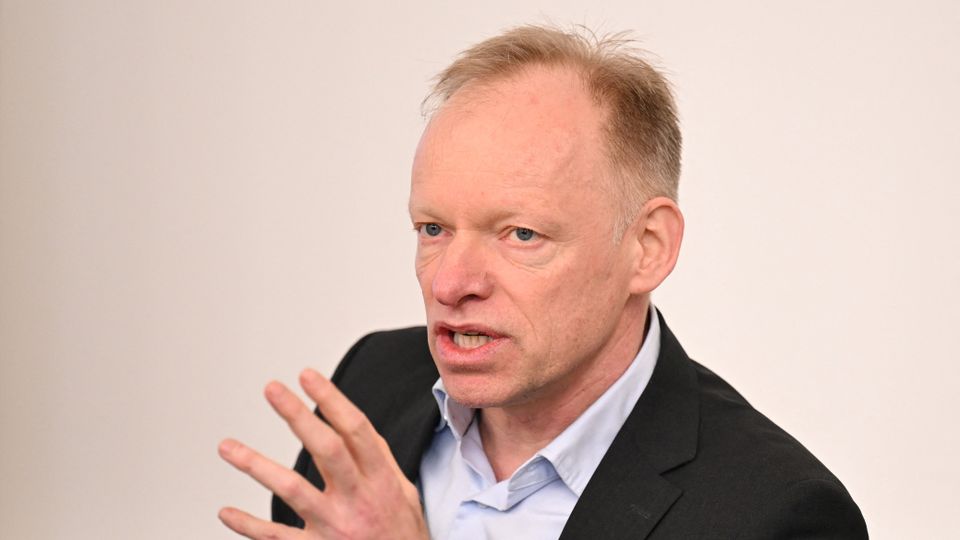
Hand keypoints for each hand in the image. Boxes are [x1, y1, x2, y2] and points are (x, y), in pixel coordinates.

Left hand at [218, 368, 428, 538]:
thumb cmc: (402, 533)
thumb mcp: (404, 490)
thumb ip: (378, 459)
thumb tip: (353, 425)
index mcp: (381, 478)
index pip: (356, 430)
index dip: (331, 400)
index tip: (308, 376)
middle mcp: (357, 499)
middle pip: (326, 449)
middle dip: (297, 416)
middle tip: (272, 389)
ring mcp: (335, 526)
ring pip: (292, 489)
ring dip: (256, 465)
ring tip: (227, 446)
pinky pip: (276, 537)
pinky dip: (248, 525)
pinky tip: (226, 512)